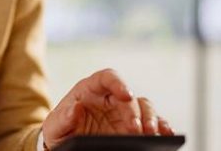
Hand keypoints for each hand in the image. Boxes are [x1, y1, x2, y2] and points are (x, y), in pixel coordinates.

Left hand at [41, 68, 173, 148]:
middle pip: (130, 97)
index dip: (118, 83)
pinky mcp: (133, 129)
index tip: (126, 95)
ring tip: (151, 134)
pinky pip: (153, 125)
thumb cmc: (58, 131)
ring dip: (152, 119)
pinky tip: (166, 135)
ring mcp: (124, 114)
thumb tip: (75, 107)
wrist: (65, 144)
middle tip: (136, 130)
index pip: (107, 77)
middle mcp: (111, 99)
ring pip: (145, 109)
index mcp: (90, 90)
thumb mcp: (54, 126)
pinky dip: (162, 128)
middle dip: (136, 112)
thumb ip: (62, 117)